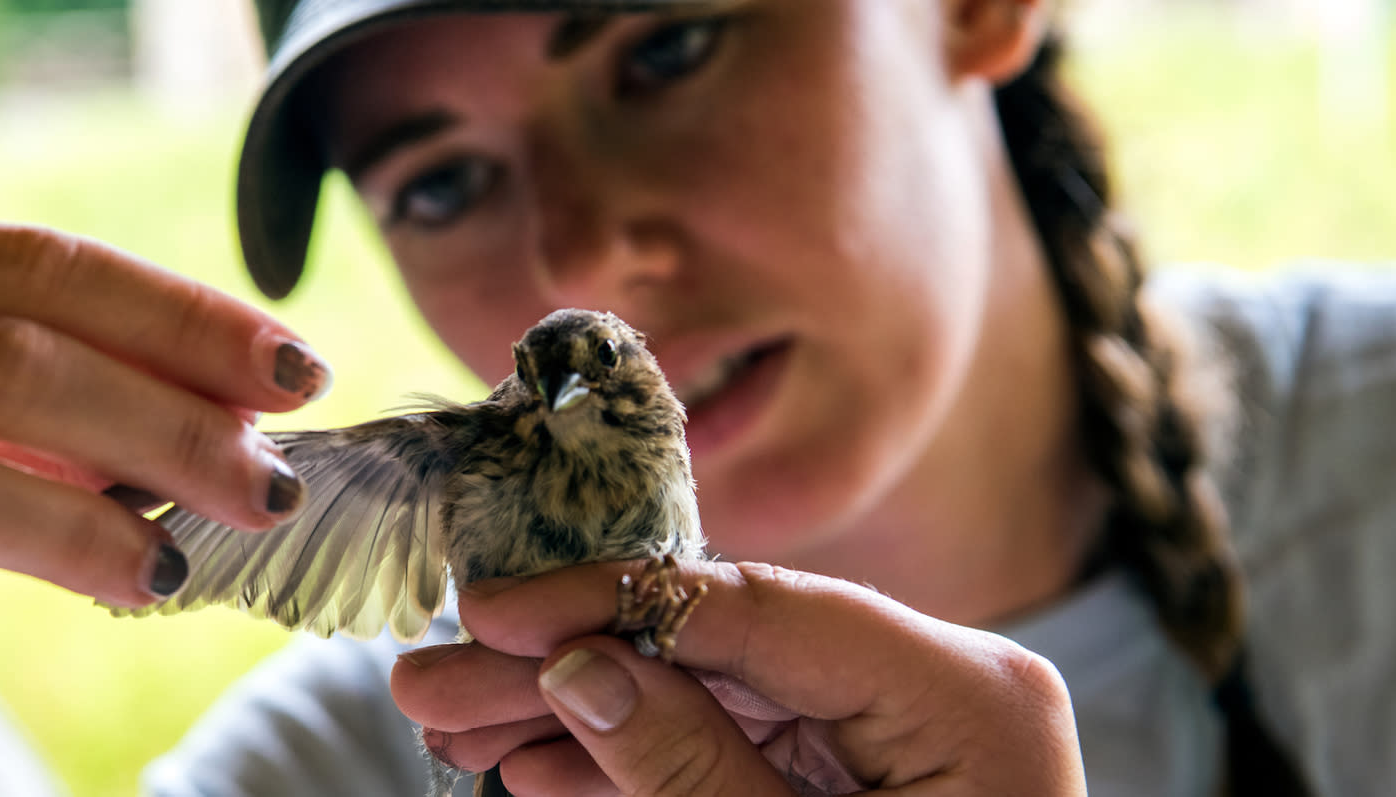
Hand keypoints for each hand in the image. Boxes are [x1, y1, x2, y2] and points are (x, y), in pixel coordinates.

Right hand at [392, 560, 1085, 795]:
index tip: (490, 612)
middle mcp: (933, 690)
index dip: (610, 599)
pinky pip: (731, 751)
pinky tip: (535, 771)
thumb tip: (577, 670)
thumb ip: (690, 772)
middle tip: (431, 682)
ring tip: (456, 729)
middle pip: (715, 650)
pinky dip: (634, 766)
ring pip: (706, 699)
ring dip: (578, 718)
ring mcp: (894, 736)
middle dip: (565, 668)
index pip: (757, 606)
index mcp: (964, 695)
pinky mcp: (856, 783)